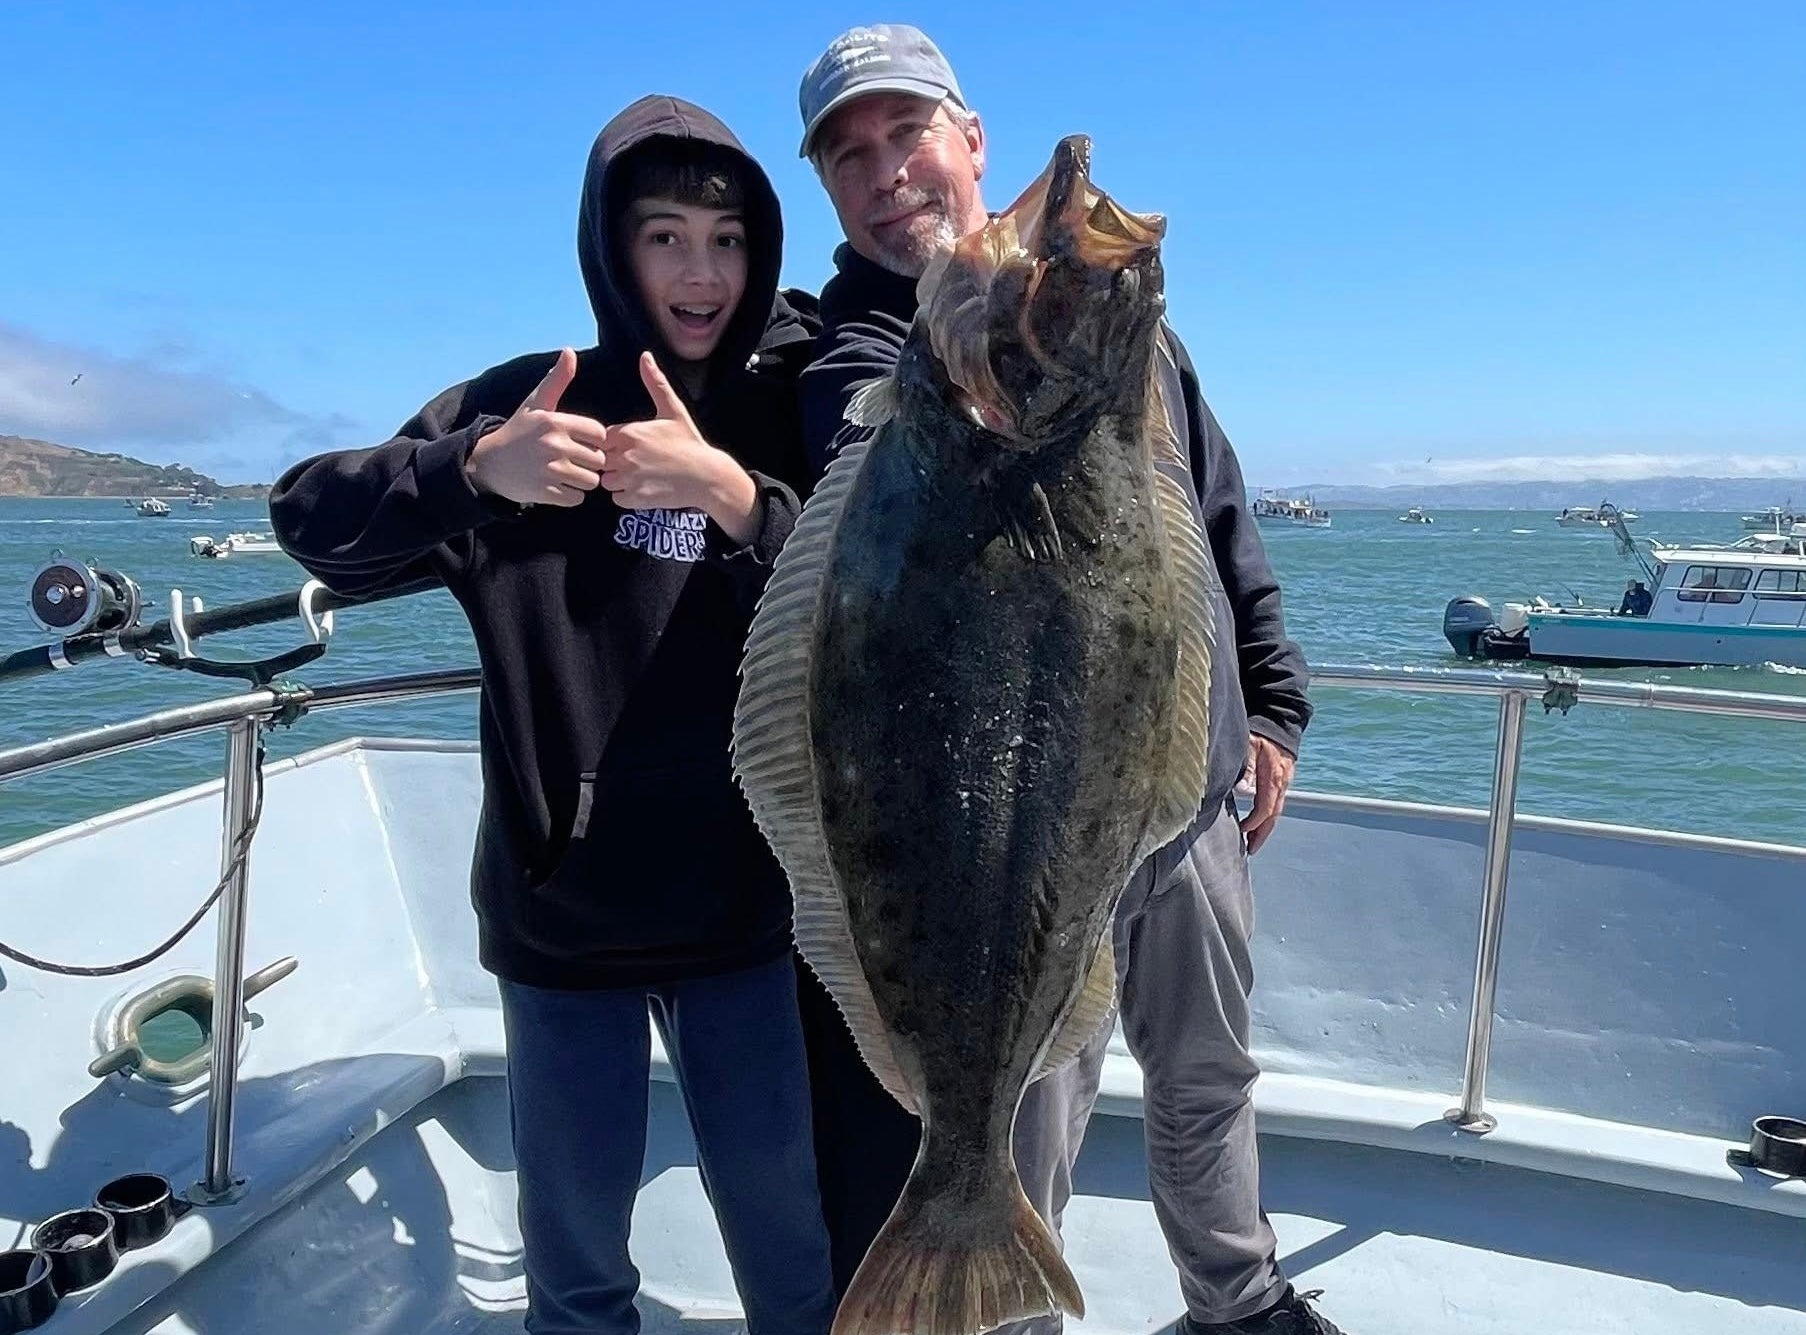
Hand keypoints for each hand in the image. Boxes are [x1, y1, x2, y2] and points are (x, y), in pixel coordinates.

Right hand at [465, 348, 608, 507]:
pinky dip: (571, 496)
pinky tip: (559, 486)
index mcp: (556, 422)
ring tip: (567, 473)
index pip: (600, 434)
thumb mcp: (536, 404)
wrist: (488, 463)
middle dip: (590, 462)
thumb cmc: (518, 431)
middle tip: (574, 460)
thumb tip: (569, 351)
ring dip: (583, 480)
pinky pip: (576, 498)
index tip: (582, 441)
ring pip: (591, 481)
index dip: (595, 440)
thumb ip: (557, 379)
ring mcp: (550, 470)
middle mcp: (554, 445)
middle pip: (599, 460)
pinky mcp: (545, 493)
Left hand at [602, 353, 760, 543]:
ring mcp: (630, 478)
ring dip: (618, 479)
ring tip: (640, 475)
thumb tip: (645, 355)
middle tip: (636, 462)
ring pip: (607, 480)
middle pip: (601, 459)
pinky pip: (617, 497)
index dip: (614, 442)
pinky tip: (644, 488)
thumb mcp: (673, 410)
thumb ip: (655, 383)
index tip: (632, 446)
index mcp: (629, 432)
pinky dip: (626, 495)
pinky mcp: (636, 498)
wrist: (707, 476)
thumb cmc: (689, 442)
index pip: (602, 438)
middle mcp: (625, 455)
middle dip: (613, 461)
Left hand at [1238, 733, 1295, 855]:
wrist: (1280, 723)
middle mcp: (1282, 783)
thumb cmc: (1261, 733)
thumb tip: (1242, 788)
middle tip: (1251, 850)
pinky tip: (1256, 823)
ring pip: (1275, 811)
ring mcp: (1283, 783)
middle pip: (1273, 815)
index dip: (1254, 822)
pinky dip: (1265, 816)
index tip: (1242, 831)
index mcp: (1274, 777)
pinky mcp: (1281, 781)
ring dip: (1263, 828)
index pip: (1266, 807)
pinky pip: (1274, 803)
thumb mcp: (1250, 745)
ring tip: (1252, 843)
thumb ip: (1247, 766)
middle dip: (1262, 834)